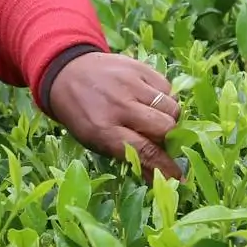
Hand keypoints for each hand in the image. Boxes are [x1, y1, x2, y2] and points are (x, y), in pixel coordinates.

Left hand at [48, 52, 182, 181]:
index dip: (166, 167)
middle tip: (163, 140)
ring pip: (171, 107)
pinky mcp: (138, 67)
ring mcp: (130, 83)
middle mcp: (118, 105)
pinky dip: (165, 98)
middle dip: (169, 139)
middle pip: (165, 127)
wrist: (67, 73)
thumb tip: (162, 180)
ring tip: (156, 119)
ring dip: (170, 118)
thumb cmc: (82, 114)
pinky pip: (167, 87)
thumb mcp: (95, 141)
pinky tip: (151, 100)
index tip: (179, 177)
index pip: (145, 151)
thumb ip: (130, 158)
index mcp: (103, 129)